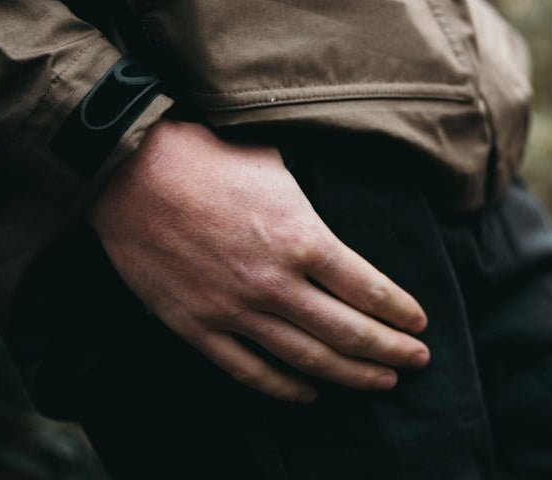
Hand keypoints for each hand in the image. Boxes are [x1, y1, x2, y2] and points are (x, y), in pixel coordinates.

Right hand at [85, 118, 429, 402]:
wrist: (132, 171)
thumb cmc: (207, 157)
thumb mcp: (277, 164)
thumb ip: (309, 202)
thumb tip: (335, 208)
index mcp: (301, 237)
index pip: (368, 287)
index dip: (399, 309)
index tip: (419, 320)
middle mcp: (275, 282)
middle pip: (348, 331)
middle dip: (390, 349)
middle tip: (417, 360)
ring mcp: (234, 310)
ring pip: (307, 359)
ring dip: (351, 374)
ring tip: (381, 381)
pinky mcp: (197, 326)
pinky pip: (249, 371)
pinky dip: (284, 388)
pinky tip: (309, 393)